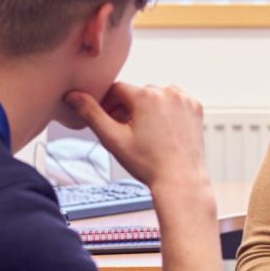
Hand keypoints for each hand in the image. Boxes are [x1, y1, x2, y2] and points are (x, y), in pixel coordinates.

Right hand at [64, 83, 207, 190]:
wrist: (181, 180)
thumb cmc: (149, 164)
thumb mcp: (113, 139)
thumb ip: (91, 114)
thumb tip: (73, 96)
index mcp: (146, 96)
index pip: (117, 90)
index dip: (108, 104)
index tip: (107, 120)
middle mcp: (168, 92)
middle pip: (137, 94)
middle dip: (127, 109)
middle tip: (124, 132)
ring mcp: (184, 100)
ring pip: (156, 97)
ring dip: (147, 109)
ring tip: (145, 134)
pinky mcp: (196, 108)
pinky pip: (174, 102)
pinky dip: (167, 112)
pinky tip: (162, 131)